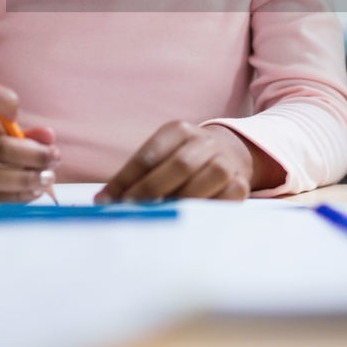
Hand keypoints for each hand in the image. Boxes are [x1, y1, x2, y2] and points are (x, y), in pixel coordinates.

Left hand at [95, 122, 254, 202]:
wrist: (229, 155)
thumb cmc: (182, 162)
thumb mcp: (160, 158)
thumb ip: (135, 177)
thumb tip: (104, 201)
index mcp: (179, 130)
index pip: (150, 153)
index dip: (127, 178)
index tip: (108, 200)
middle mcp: (205, 141)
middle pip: (180, 164)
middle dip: (152, 190)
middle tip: (132, 209)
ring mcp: (226, 160)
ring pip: (211, 175)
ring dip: (184, 198)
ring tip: (162, 214)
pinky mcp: (241, 182)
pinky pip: (230, 194)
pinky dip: (211, 206)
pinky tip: (191, 216)